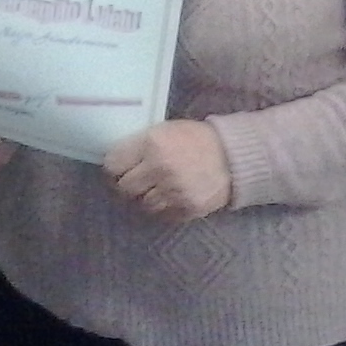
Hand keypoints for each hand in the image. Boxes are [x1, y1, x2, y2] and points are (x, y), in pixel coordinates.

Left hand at [103, 120, 231, 221]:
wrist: (232, 156)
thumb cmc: (194, 139)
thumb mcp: (164, 130)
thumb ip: (140, 145)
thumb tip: (116, 160)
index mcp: (151, 144)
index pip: (113, 164)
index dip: (113, 168)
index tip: (116, 170)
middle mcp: (159, 168)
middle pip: (125, 187)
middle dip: (125, 185)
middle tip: (132, 183)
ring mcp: (173, 191)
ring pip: (142, 204)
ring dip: (144, 198)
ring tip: (153, 190)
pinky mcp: (186, 209)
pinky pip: (162, 215)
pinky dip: (162, 209)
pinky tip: (168, 198)